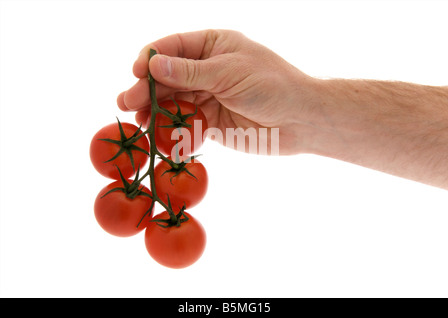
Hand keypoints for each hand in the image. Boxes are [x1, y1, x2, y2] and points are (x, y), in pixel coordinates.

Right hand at [117, 29, 316, 154]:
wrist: (299, 120)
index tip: (136, 73)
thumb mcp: (229, 72)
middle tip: (127, 103)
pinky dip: (171, 130)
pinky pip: (184, 124)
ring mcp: (207, 96)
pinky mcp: (210, 122)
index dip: (151, 59)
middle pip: (168, 77)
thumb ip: (190, 72)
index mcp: (212, 46)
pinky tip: (158, 136)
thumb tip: (152, 64)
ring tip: (138, 121)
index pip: (173, 47)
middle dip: (147, 89)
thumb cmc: (271, 85)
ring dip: (154, 111)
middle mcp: (207, 70)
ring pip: (173, 102)